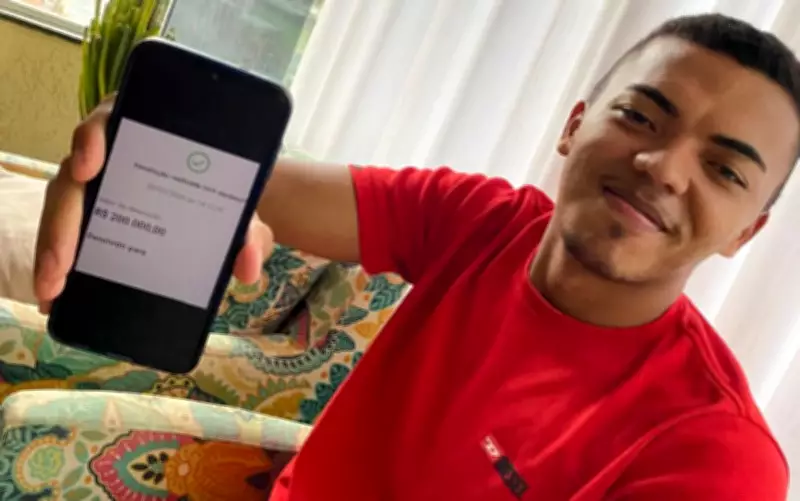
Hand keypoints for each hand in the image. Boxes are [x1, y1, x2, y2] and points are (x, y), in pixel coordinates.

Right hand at [34, 97, 273, 313]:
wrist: (223, 207)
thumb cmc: (228, 196)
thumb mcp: (243, 212)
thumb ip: (251, 233)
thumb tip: (248, 265)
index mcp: (152, 130)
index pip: (114, 118)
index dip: (93, 138)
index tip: (88, 166)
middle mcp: (115, 149)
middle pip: (75, 174)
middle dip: (64, 220)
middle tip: (62, 265)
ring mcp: (99, 180)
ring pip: (63, 204)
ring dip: (53, 246)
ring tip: (53, 290)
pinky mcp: (91, 209)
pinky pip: (66, 229)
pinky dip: (58, 258)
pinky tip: (54, 294)